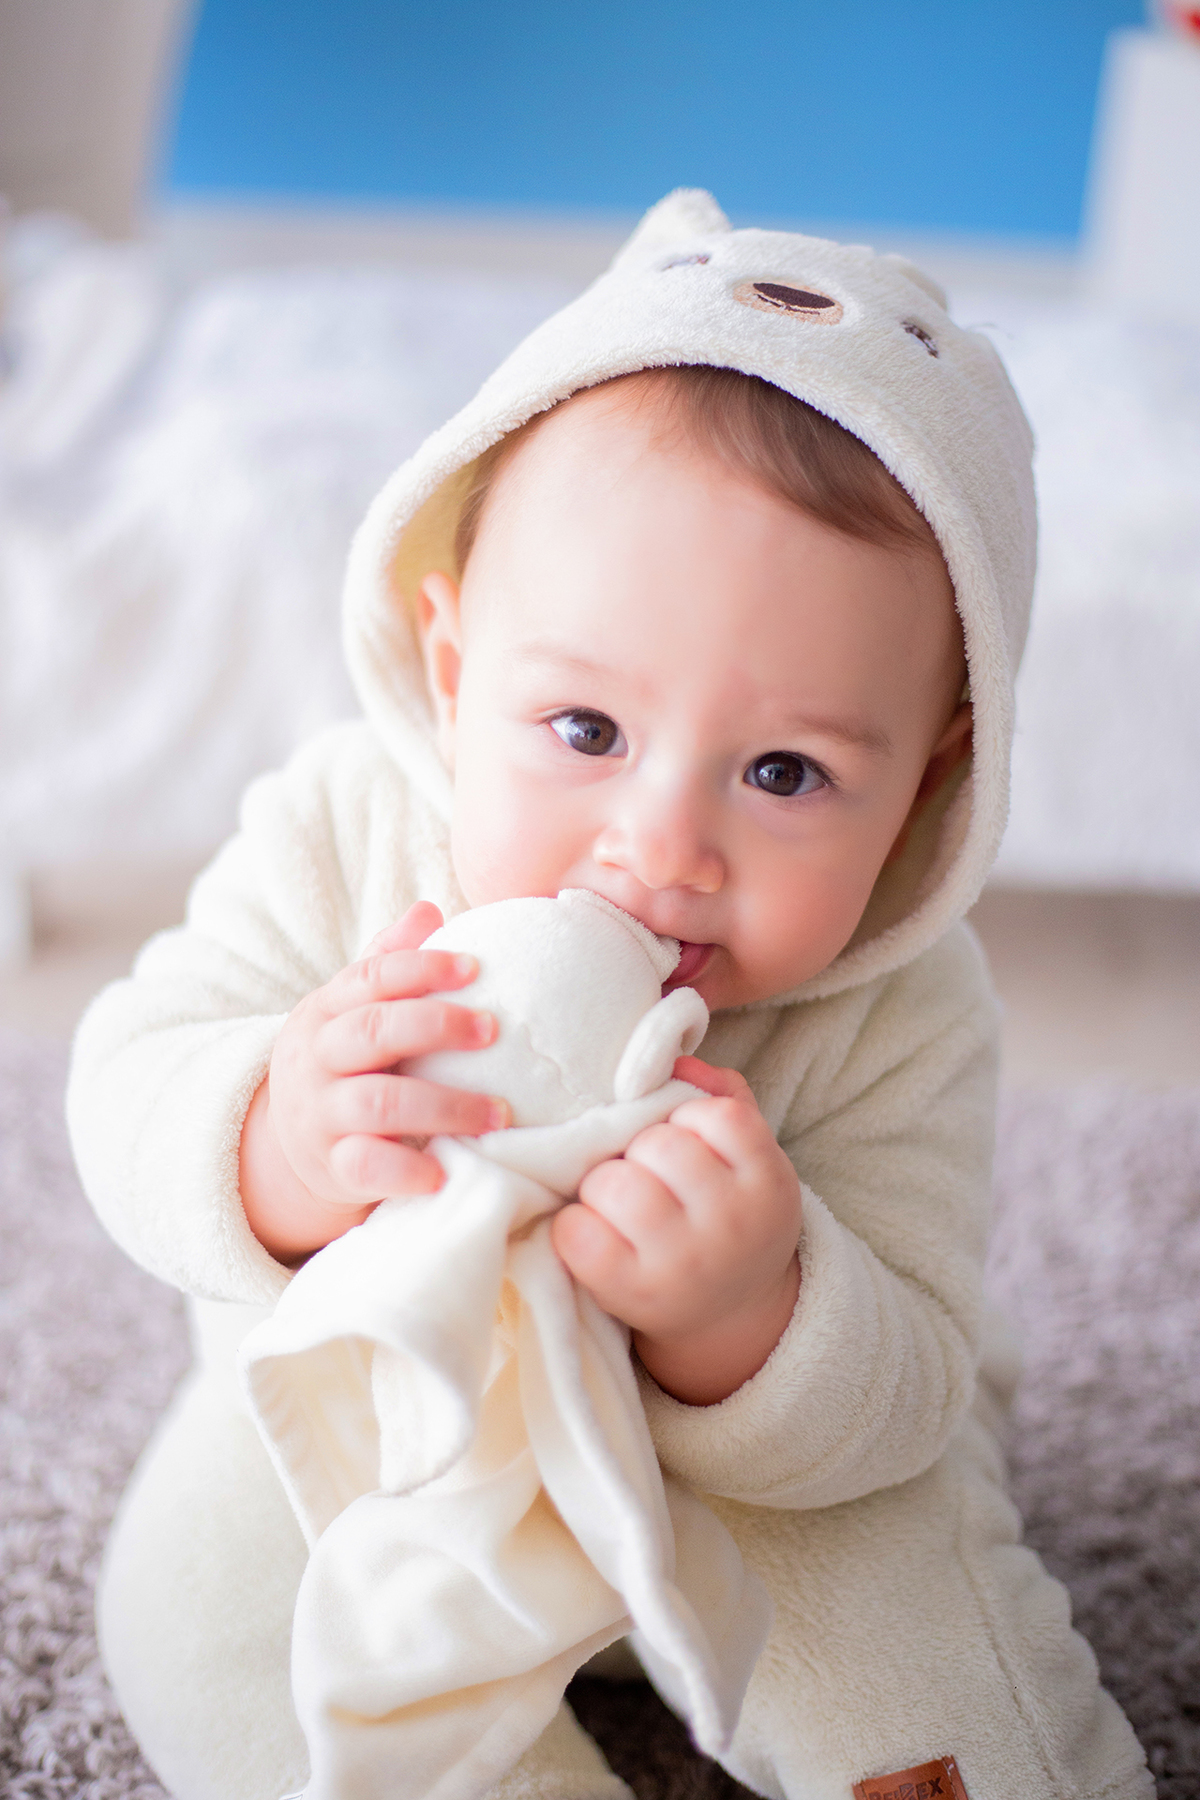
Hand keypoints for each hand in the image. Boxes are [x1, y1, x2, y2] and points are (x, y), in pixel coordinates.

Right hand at [239, 902, 509, 1263]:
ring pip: (380, 1102)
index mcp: (326, 1010)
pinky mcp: (331, 1166)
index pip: (370, 978)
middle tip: (495, 1031)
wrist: (284, 1145)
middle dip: (438, 1026)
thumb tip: (430, 909)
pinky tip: (446, 1172)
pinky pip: (367, 1167)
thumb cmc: (343, 1063)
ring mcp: (321, 1114)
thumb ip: (387, 962)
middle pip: (374, 1032)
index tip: (475, 968)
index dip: (422, 968)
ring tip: (500, 1112)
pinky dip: (408, 1171)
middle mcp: (316, 1059)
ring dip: (447, 1106)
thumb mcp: (351, 1010)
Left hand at [551, 1058, 802, 1404]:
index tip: (685, 1146)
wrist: (730, 1314)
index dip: (685, 1121)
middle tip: (644, 1177)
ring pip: (614, 1184)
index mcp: (767, 1181)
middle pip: (656, 1146)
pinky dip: (573, 1226)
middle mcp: (732, 1225)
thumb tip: (677, 1061)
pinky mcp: (633, 1294)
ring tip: (618, 1205)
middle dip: (637, 1153)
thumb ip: (719, 1096)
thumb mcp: (745, 1157)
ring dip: (603, 1186)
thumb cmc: (723, 1212)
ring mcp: (684, 1264)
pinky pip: (577, 1232)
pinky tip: (594, 1234)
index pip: (714, 1115)